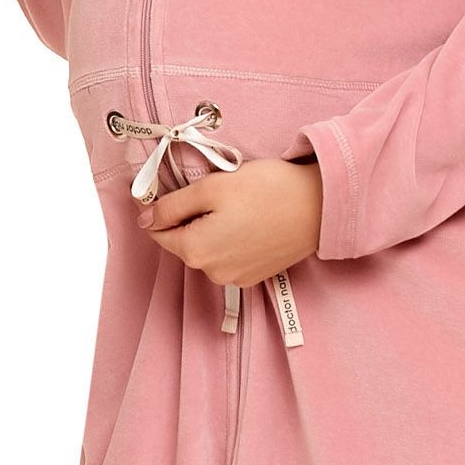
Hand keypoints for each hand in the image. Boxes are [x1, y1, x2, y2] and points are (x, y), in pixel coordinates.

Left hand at [138, 159, 324, 281]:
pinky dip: (231, 240)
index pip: (157, 231)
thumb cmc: (268, 191)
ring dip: (212, 229)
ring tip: (238, 206)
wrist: (319, 207)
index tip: (177, 188)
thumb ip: (172, 205)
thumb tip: (145, 218)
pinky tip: (250, 221)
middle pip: (183, 241)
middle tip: (217, 192)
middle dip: (191, 218)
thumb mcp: (211, 187)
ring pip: (206, 249)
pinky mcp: (253, 276)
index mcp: (195, 249)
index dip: (161, 207)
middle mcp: (211, 272)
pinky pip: (228, 257)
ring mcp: (234, 278)